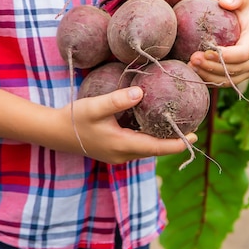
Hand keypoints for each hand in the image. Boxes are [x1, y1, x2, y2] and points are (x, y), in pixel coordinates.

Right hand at [55, 86, 196, 163]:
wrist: (53, 132)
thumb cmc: (74, 118)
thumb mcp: (96, 106)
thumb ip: (118, 100)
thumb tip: (141, 92)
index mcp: (122, 145)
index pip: (157, 147)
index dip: (177, 143)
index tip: (195, 137)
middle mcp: (122, 155)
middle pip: (155, 150)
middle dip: (174, 142)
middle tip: (193, 129)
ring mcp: (117, 155)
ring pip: (146, 149)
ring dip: (162, 140)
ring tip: (178, 126)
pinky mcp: (113, 151)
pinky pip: (138, 146)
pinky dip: (149, 138)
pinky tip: (154, 125)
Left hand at [189, 0, 248, 86]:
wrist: (236, 26)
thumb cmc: (235, 9)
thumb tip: (225, 3)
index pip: (242, 54)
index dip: (225, 56)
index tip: (205, 51)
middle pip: (234, 70)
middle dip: (212, 66)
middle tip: (193, 58)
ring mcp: (248, 71)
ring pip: (228, 80)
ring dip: (208, 75)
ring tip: (190, 65)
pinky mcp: (238, 78)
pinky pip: (223, 83)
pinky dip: (208, 79)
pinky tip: (193, 71)